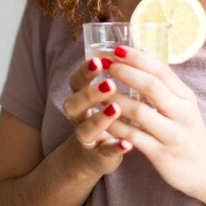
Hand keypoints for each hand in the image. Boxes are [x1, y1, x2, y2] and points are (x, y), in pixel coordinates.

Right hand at [61, 57, 133, 174]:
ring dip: (99, 118)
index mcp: (82, 97)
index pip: (77, 80)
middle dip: (90, 92)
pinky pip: (103, 153)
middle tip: (108, 83)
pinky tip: (128, 144)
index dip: (85, 71)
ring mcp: (86, 138)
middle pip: (74, 103)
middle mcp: (79, 117)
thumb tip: (131, 48)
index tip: (98, 59)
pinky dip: (114, 148)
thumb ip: (115, 77)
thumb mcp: (107, 96)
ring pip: (85, 129)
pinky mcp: (97, 157)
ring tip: (115, 109)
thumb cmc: (107, 118)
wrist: (94, 156)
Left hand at [103, 46, 205, 198]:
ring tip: (97, 90)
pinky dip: (116, 126)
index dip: (138, 58)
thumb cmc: (191, 136)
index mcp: (186, 98)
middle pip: (152, 86)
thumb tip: (139, 64)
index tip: (117, 49)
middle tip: (104, 64)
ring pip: (140, 111)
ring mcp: (172, 134)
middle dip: (125, 72)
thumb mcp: (184, 108)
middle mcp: (182, 113)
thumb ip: (166, 90)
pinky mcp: (161, 154)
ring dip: (115, 99)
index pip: (162, 71)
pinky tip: (102, 119)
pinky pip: (134, 137)